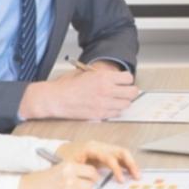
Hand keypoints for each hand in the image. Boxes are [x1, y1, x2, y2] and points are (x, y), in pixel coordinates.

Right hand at [18, 66, 135, 120]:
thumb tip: (113, 77)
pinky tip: (109, 107)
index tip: (124, 81)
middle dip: (131, 91)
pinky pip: (116, 113)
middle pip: (132, 92)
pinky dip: (115, 111)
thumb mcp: (85, 73)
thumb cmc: (67, 85)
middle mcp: (106, 90)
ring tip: (117, 100)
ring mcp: (104, 104)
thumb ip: (101, 75)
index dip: (127, 80)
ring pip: (126, 104)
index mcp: (103, 77)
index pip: (128, 78)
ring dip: (124, 102)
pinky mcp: (100, 115)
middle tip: (126, 91)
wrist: (55, 99)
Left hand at [55, 139, 140, 181]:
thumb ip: (82, 174)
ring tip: (136, 175)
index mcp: (91, 148)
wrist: (61, 151)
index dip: (117, 168)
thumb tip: (95, 184)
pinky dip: (126, 164)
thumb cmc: (64, 159)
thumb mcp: (70, 167)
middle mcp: (100, 146)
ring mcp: (104, 149)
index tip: (121, 179)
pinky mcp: (106, 154)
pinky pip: (119, 157)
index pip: (109, 157)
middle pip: (120, 151)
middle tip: (136, 175)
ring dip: (131, 163)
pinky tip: (130, 172)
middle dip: (130, 163)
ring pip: (122, 153)